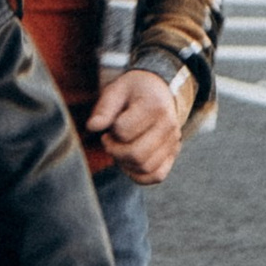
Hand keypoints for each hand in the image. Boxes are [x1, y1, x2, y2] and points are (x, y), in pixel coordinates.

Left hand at [86, 66, 187, 180]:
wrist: (158, 90)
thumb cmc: (133, 91)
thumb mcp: (116, 90)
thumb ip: (104, 108)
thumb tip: (92, 127)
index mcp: (154, 105)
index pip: (123, 131)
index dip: (110, 131)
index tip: (108, 126)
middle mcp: (169, 125)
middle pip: (136, 154)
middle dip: (114, 151)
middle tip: (109, 141)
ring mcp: (173, 141)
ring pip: (145, 167)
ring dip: (124, 163)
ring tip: (119, 149)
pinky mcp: (173, 154)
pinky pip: (157, 176)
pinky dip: (139, 176)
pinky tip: (128, 163)